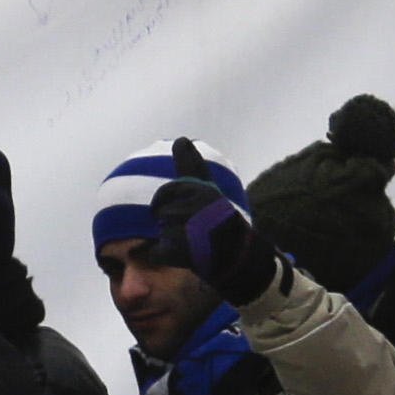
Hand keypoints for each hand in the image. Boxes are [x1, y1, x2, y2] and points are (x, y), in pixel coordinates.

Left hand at [149, 141, 278, 304]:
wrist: (237, 254)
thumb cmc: (217, 217)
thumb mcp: (207, 187)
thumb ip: (191, 164)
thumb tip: (180, 138)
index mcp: (200, 189)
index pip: (166, 192)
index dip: (167, 201)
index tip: (187, 209)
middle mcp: (197, 207)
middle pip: (160, 212)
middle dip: (170, 220)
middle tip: (193, 227)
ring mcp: (192, 230)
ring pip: (161, 232)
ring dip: (171, 239)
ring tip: (194, 240)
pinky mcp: (185, 252)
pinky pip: (158, 252)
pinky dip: (166, 255)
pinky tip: (186, 255)